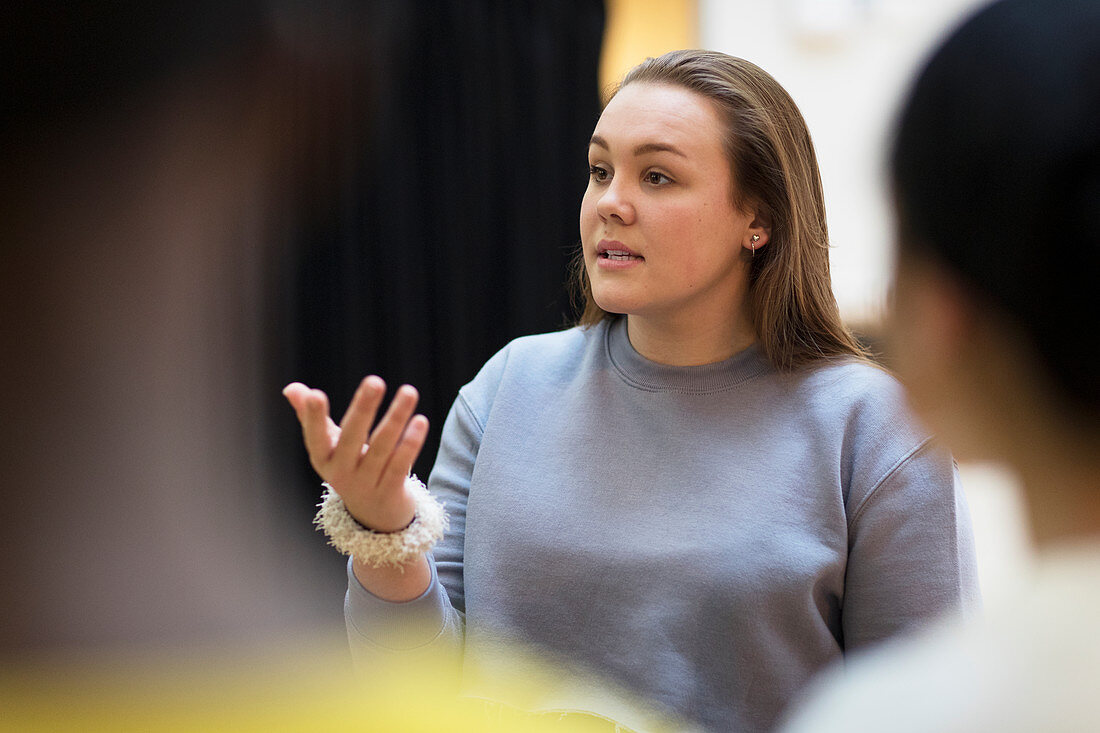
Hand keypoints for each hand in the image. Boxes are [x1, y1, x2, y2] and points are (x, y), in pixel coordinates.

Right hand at [283, 376, 428, 532]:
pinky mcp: (390, 492)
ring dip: (396, 418)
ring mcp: (366, 484)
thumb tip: (291, 388)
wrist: (374, 516)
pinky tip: (420, 421)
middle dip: (363, 409)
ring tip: (409, 391)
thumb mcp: (328, 446)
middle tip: (374, 380)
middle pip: (352, 438)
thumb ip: (310, 417)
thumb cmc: (349, 467)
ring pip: (382, 448)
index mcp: (323, 459)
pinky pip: (400, 465)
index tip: (315, 394)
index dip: (313, 418)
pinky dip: (410, 443)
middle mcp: (341, 473)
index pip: (315, 437)